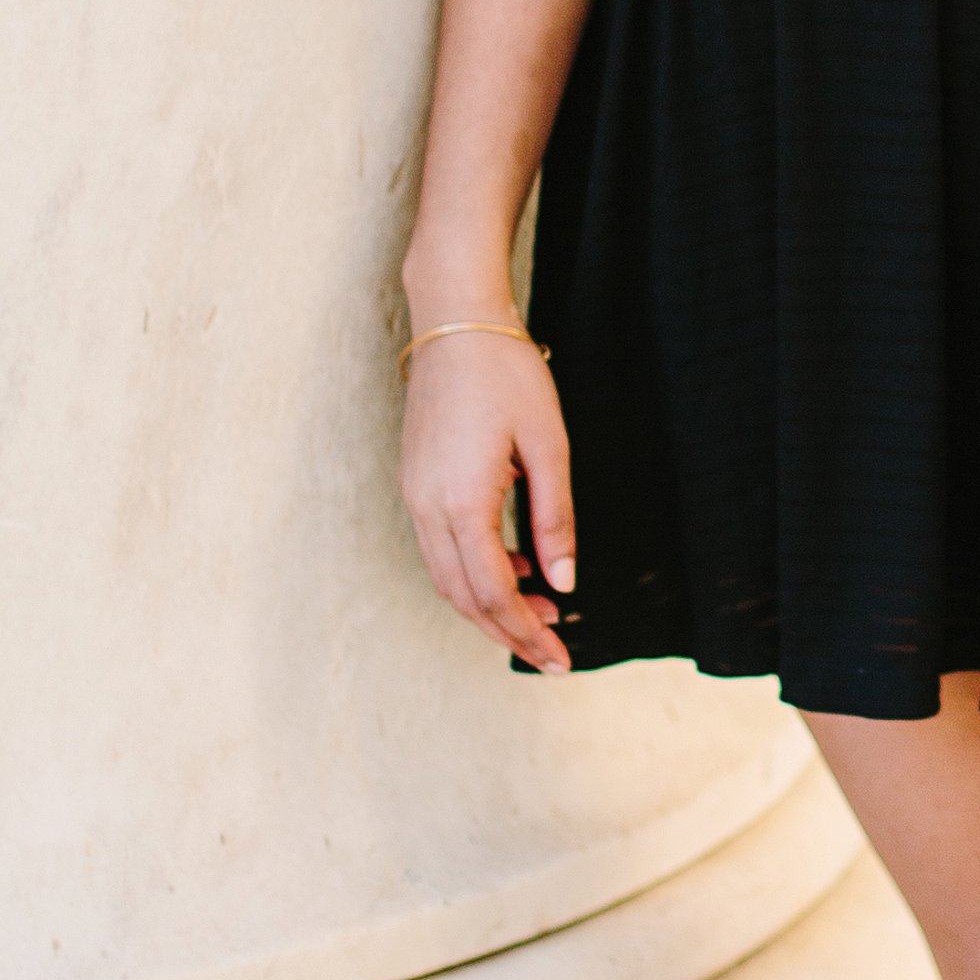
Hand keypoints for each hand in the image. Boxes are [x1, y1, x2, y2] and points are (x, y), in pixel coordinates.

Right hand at [400, 328, 576, 670]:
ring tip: (542, 612)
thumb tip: (565, 582)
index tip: (560, 658)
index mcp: (462, 501)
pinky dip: (474, 572)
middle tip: (554, 654)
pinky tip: (514, 568)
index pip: (492, 592)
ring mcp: (414, 495)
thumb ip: (555, 519)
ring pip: (447, 578)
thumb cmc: (508, 374)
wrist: (456, 321)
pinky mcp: (416, 483)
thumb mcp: (549, 445)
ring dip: (490, 605)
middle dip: (509, 632)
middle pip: (463, 598)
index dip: (527, 631)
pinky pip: (439, 548)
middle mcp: (427, 506)